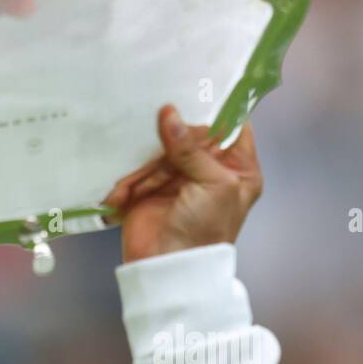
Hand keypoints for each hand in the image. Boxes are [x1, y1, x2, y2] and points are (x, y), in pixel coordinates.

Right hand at [104, 105, 261, 262]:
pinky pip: (137, 169)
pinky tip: (124, 197)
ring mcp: (178, 176)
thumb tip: (169, 113)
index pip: (231, 125)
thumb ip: (192, 148)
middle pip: (188, 133)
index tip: (191, 91)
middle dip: (168, 141)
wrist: (168, 272)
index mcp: (237, 168)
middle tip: (158, 150)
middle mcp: (209, 168)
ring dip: (144, 171)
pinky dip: (129, 183)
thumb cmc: (205, 231)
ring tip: (138, 190)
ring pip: (158, 150)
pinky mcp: (149, 187)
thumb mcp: (212, 185)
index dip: (215, 109)